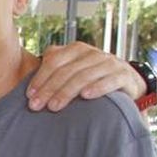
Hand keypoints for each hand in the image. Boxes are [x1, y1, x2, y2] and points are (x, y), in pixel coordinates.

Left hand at [27, 44, 145, 111]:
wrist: (127, 82)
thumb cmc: (92, 79)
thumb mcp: (72, 71)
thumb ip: (54, 70)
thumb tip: (30, 85)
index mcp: (76, 50)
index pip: (54, 61)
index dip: (40, 78)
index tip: (29, 96)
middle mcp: (92, 54)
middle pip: (67, 70)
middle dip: (49, 89)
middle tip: (36, 106)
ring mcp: (110, 63)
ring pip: (85, 76)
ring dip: (67, 92)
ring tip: (54, 107)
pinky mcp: (124, 75)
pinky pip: (110, 80)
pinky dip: (97, 87)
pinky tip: (86, 96)